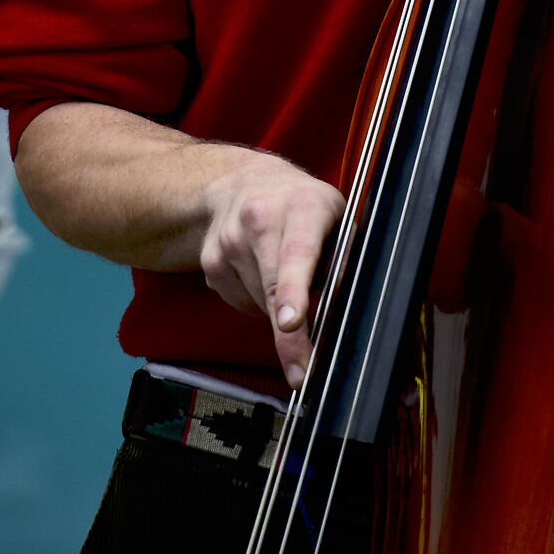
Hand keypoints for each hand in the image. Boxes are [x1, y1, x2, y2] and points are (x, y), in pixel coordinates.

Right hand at [198, 151, 344, 386]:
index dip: (293, 291)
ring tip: (285, 276)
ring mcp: (229, 240)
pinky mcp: (211, 262)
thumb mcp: (336, 218)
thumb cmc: (302, 205)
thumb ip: (343, 260)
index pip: (298, 252)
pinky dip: (256, 303)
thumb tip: (340, 308)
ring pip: (259, 304)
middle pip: (273, 288)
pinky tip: (261, 274)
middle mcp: (260, 218)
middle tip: (302, 371)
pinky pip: (240, 304)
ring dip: (277, 308)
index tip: (291, 322)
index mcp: (303, 205)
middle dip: (288, 338)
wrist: (242, 182)